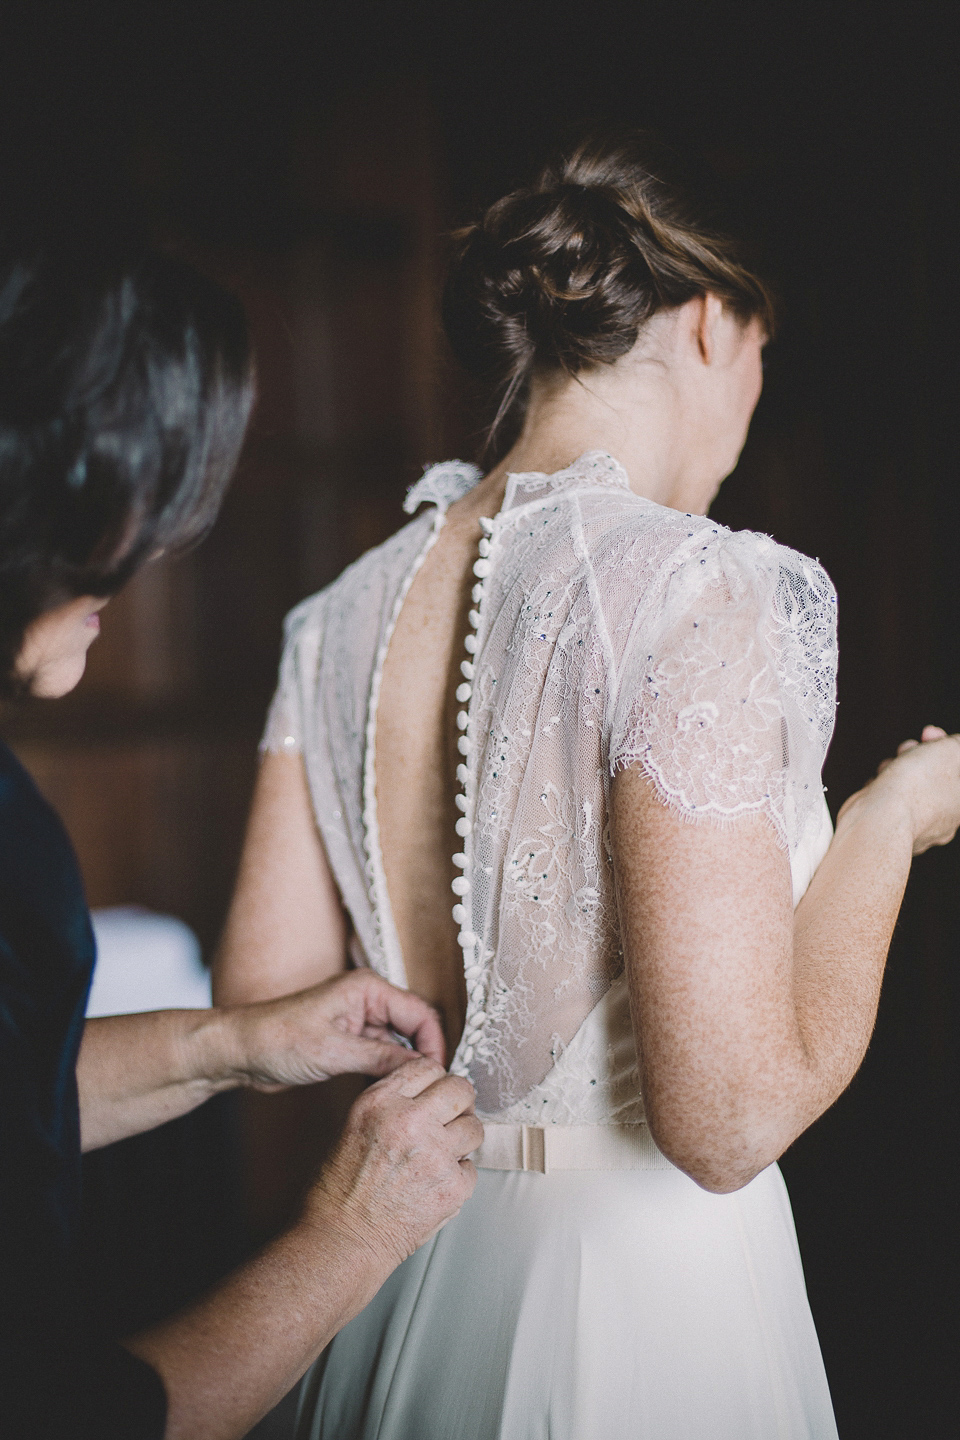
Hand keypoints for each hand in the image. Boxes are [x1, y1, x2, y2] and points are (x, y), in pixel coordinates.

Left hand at [222, 970, 445, 1090]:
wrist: (240, 1051)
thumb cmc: (276, 1038)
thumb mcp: (334, 1051)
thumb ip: (382, 1058)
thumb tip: (423, 1070)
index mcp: (368, 989)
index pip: (421, 1014)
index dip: (434, 1045)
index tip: (438, 1077)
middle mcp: (367, 1000)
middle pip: (414, 1028)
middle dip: (423, 1057)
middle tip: (428, 1090)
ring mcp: (358, 1021)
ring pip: (399, 1044)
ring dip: (404, 1069)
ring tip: (409, 1096)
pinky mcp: (349, 1041)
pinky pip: (382, 1055)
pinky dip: (387, 1073)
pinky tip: (387, 1093)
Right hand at [306, 1056, 482, 1266]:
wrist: (342, 1241)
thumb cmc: (338, 1192)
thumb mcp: (354, 1127)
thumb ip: (391, 1105)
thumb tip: (426, 1096)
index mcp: (380, 1102)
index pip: (427, 1067)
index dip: (435, 1080)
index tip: (437, 1092)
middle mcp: (410, 1121)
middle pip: (460, 1089)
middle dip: (460, 1102)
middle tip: (454, 1115)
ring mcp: (435, 1154)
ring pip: (474, 1128)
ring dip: (463, 1139)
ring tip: (443, 1154)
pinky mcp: (453, 1186)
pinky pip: (472, 1168)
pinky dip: (459, 1176)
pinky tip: (437, 1183)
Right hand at [840, 725, 959, 855]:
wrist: (878, 819)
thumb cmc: (917, 786)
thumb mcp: (950, 751)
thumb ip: (957, 745)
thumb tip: (955, 745)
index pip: (957, 768)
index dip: (942, 744)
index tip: (928, 732)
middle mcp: (944, 822)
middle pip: (934, 778)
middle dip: (919, 756)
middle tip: (908, 747)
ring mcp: (916, 831)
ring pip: (910, 790)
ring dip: (897, 770)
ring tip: (886, 768)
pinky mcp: (888, 833)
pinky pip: (889, 804)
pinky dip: (883, 790)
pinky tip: (876, 785)